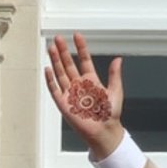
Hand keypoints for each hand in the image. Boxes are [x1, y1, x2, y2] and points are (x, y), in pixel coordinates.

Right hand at [43, 33, 124, 156]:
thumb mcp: (116, 91)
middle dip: (63, 51)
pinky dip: (50, 80)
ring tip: (51, 48)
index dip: (80, 47)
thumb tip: (118, 59)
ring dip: (55, 61)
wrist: (104, 131)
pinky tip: (48, 69)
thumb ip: (115, 75)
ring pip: (60, 73)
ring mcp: (70, 93)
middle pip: (69, 64)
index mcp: (91, 80)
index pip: (84, 59)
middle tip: (59, 38)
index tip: (76, 36)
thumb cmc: (110, 114)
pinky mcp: (63, 104)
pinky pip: (55, 90)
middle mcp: (79, 85)